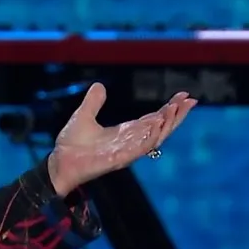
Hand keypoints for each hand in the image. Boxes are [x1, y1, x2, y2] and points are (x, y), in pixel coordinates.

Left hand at [47, 83, 196, 195]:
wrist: (59, 163)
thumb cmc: (71, 145)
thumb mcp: (84, 116)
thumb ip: (93, 102)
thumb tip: (100, 85)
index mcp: (125, 132)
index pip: (152, 119)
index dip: (169, 109)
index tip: (183, 96)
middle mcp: (130, 142)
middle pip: (159, 127)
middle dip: (175, 115)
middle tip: (190, 100)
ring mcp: (126, 151)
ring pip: (154, 137)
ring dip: (166, 124)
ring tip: (176, 109)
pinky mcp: (118, 159)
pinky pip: (139, 148)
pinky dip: (149, 137)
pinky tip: (157, 124)